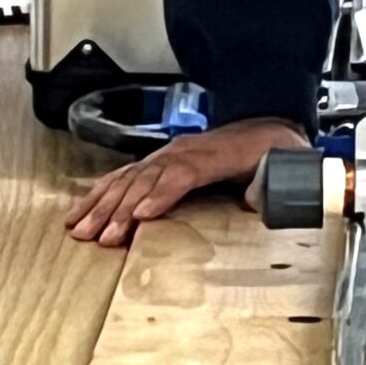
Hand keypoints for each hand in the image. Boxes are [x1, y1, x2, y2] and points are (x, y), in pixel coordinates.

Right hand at [65, 117, 308, 246]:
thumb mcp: (283, 163)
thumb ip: (271, 182)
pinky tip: (82, 210)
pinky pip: (125, 175)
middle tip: (102, 236)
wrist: (268, 128)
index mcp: (218, 153)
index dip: (161, 193)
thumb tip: (255, 199)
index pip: (184, 172)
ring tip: (81, 229)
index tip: (140, 216)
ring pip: (131, 177)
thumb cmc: (274, 151)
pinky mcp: (159, 161)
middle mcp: (187, 150)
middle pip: (149, 177)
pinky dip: (101, 192)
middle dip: (122, 207)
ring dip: (104, 203)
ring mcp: (170, 154)